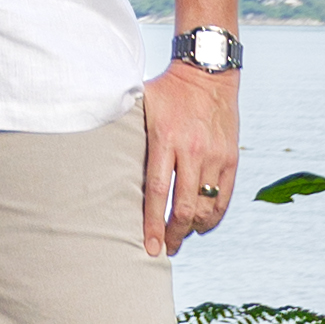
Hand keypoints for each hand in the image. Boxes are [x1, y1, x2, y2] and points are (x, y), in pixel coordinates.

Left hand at [140, 61, 238, 256]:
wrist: (207, 72)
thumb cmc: (167, 90)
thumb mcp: (139, 104)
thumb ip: (124, 131)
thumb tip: (93, 154)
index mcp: (166, 139)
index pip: (158, 192)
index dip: (152, 224)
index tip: (148, 248)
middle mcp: (194, 150)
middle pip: (184, 207)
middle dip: (173, 235)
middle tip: (164, 250)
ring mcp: (216, 156)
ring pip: (207, 207)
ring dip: (193, 229)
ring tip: (180, 238)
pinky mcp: (231, 157)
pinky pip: (225, 197)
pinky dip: (214, 217)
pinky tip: (202, 226)